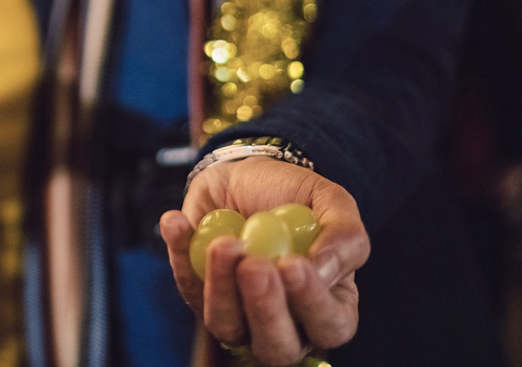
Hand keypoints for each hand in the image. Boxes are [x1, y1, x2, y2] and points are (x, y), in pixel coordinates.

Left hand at [159, 157, 368, 366]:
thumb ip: (344, 235)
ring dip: (221, 287)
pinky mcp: (200, 293)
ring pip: (226, 327)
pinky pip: (187, 286)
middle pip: (276, 347)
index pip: (329, 325)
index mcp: (329, 304)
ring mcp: (239, 314)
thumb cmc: (294, 195)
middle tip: (255, 266)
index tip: (293, 264)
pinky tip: (178, 222)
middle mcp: (285, 321)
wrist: (247, 174)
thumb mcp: (330, 201)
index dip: (312, 303)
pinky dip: (180, 253)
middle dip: (264, 310)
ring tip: (223, 244)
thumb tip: (321, 269)